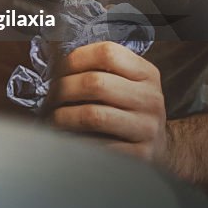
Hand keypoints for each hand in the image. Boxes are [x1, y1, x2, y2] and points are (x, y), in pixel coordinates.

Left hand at [48, 41, 168, 164]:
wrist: (157, 146)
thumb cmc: (130, 109)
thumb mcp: (126, 82)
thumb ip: (97, 68)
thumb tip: (54, 60)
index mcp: (146, 73)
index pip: (107, 54)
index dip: (75, 59)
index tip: (58, 70)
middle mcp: (150, 98)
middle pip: (95, 83)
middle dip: (63, 89)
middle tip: (50, 97)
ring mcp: (146, 127)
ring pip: (92, 115)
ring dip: (63, 116)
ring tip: (54, 117)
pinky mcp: (139, 154)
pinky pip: (96, 145)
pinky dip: (75, 140)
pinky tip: (68, 137)